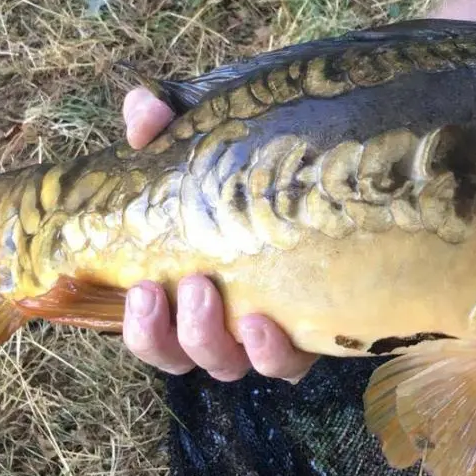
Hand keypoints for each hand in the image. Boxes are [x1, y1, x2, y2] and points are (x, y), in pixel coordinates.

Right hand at [117, 88, 317, 382]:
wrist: (338, 173)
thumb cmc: (258, 167)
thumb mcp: (209, 140)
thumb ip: (166, 124)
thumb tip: (140, 109)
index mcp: (187, 284)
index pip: (149, 325)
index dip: (138, 324)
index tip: (142, 288)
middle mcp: (222, 319)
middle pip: (182, 355)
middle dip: (170, 332)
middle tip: (187, 284)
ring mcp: (266, 332)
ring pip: (226, 365)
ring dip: (210, 338)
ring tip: (211, 294)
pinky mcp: (311, 335)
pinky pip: (286, 366)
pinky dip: (271, 353)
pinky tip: (267, 324)